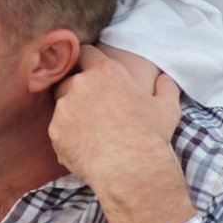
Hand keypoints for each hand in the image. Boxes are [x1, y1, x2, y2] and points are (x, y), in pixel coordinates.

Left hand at [46, 44, 192, 222]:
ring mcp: (64, 107)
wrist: (131, 169)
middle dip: (78, 88)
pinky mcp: (55, 131)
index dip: (88, 61)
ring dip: (71, 111)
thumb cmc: (151, 135)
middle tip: (92, 106)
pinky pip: (58, 129)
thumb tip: (164, 79)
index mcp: (106, 71)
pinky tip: (84, 147)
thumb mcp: (167, 106)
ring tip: (89, 130)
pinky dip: (67, 136)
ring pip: (61, 103)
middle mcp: (80, 83)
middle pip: (70, 78)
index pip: (86, 53)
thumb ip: (165, 86)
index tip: (92, 73)